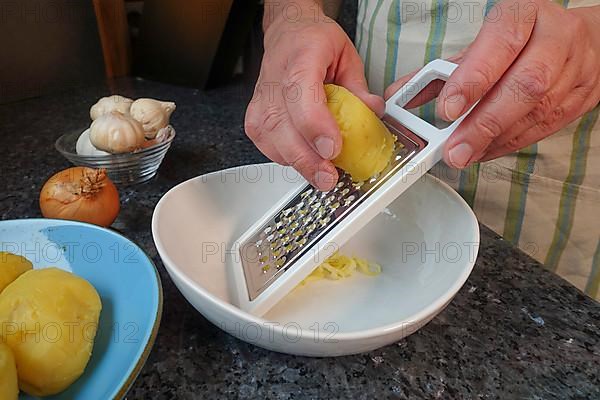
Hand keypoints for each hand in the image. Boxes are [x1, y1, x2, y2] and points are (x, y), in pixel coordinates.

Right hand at [245, 1, 383, 189]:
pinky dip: (288, 159)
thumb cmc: (313, 43)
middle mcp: (274, 81)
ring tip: (322, 175)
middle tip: (328, 178)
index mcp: (301, 59)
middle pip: (283, 127)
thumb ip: (359, 88)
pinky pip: (269, 148)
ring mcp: (261, 103)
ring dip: (299, 163)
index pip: (301, 96)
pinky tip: (304, 159)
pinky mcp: (254, 121)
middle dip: (307, 159)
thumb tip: (374, 112)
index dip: (315, 126)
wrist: (287, 36)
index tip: (332, 149)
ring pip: (273, 142)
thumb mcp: (346, 56)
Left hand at [386, 0, 599, 167]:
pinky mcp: (580, 97)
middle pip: (524, 85)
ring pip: (537, 111)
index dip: (473, 79)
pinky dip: (510, 143)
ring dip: (495, 139)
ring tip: (465, 154)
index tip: (448, 109)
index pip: (500, 44)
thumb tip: (399, 94)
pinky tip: (486, 150)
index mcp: (524, 16)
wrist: (578, 41)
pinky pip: (545, 126)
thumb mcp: (479, 46)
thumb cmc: (521, 40)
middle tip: (454, 149)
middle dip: (484, 123)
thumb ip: (439, 72)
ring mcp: (573, 68)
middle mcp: (554, 38)